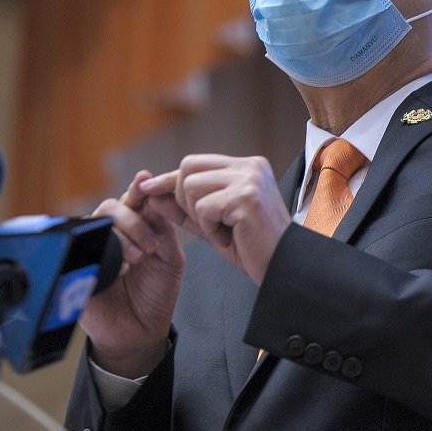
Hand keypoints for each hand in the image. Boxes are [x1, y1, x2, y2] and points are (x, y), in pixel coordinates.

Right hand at [79, 170, 185, 378]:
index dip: (137, 188)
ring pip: (96, 225)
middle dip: (133, 221)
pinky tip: (122, 270)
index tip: (144, 179)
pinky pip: (84, 254)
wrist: (141, 333)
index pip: (132, 200)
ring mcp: (93, 252)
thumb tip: (157, 196)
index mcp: (133, 228)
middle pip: (111, 207)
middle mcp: (110, 235)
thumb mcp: (170, 258)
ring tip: (138, 259)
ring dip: (121, 237)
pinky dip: (106, 257)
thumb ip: (164, 227)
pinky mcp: (79, 273)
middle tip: (151, 245)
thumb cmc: (155, 294)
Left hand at [140, 155, 290, 284]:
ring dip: (199, 217)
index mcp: (247, 167)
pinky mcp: (246, 197)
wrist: (284, 268)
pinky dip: (210, 228)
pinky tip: (231, 236)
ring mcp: (250, 179)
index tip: (147, 189)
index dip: (170, 180)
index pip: (195, 163)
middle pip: (188, 168)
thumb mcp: (213, 224)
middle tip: (206, 222)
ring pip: (191, 187)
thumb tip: (151, 194)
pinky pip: (203, 209)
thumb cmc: (253, 248)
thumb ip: (185, 208)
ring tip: (224, 230)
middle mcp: (250, 166)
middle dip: (183, 199)